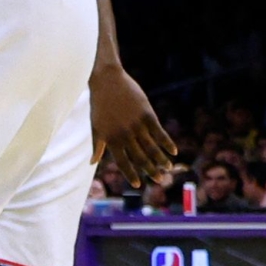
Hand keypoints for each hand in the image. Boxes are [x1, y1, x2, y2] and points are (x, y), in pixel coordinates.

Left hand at [90, 64, 175, 183]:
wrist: (107, 80)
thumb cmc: (99, 104)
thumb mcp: (95, 126)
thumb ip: (97, 146)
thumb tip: (92, 163)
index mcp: (111, 139)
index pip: (122, 162)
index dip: (131, 174)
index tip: (138, 184)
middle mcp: (125, 135)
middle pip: (140, 158)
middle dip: (150, 170)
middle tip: (160, 179)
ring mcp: (137, 125)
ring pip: (152, 148)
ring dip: (161, 160)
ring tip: (168, 168)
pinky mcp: (147, 114)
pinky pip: (159, 133)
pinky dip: (167, 143)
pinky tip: (173, 152)